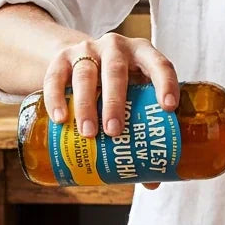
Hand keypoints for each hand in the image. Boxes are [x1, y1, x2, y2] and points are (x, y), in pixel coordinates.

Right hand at [42, 33, 179, 140]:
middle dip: (115, 102)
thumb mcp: (135, 90)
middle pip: (115, 70)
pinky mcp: (61, 57)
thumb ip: (145, 122)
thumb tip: (153, 177)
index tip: (168, 108)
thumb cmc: (120, 82)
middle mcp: (116, 47)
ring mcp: (87, 50)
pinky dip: (56, 98)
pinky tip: (60, 119)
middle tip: (114, 131)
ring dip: (86, 104)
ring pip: (85, 74)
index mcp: (142, 53)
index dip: (165, 84)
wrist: (83, 58)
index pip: (159, 64)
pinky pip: (55, 76)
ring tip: (88, 133)